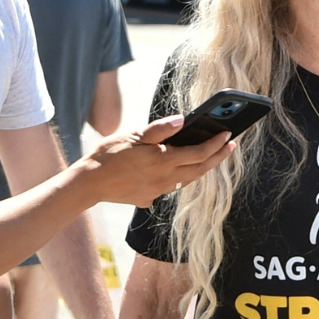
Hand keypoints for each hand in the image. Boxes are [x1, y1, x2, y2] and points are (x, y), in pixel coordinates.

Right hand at [76, 117, 232, 207]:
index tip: (228, 135)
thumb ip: (160, 129)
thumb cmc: (109, 155)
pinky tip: (179, 170)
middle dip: (218, 157)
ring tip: (211, 157)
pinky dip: (181, 178)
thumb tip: (183, 120)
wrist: (88, 183)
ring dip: (202, 168)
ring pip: (188, 180)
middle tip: (230, 146)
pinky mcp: (148, 199)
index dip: (217, 144)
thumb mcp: (134, 136)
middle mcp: (165, 179)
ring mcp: (158, 191)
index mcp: (164, 161)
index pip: (200, 153)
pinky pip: (171, 188)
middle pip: (200, 169)